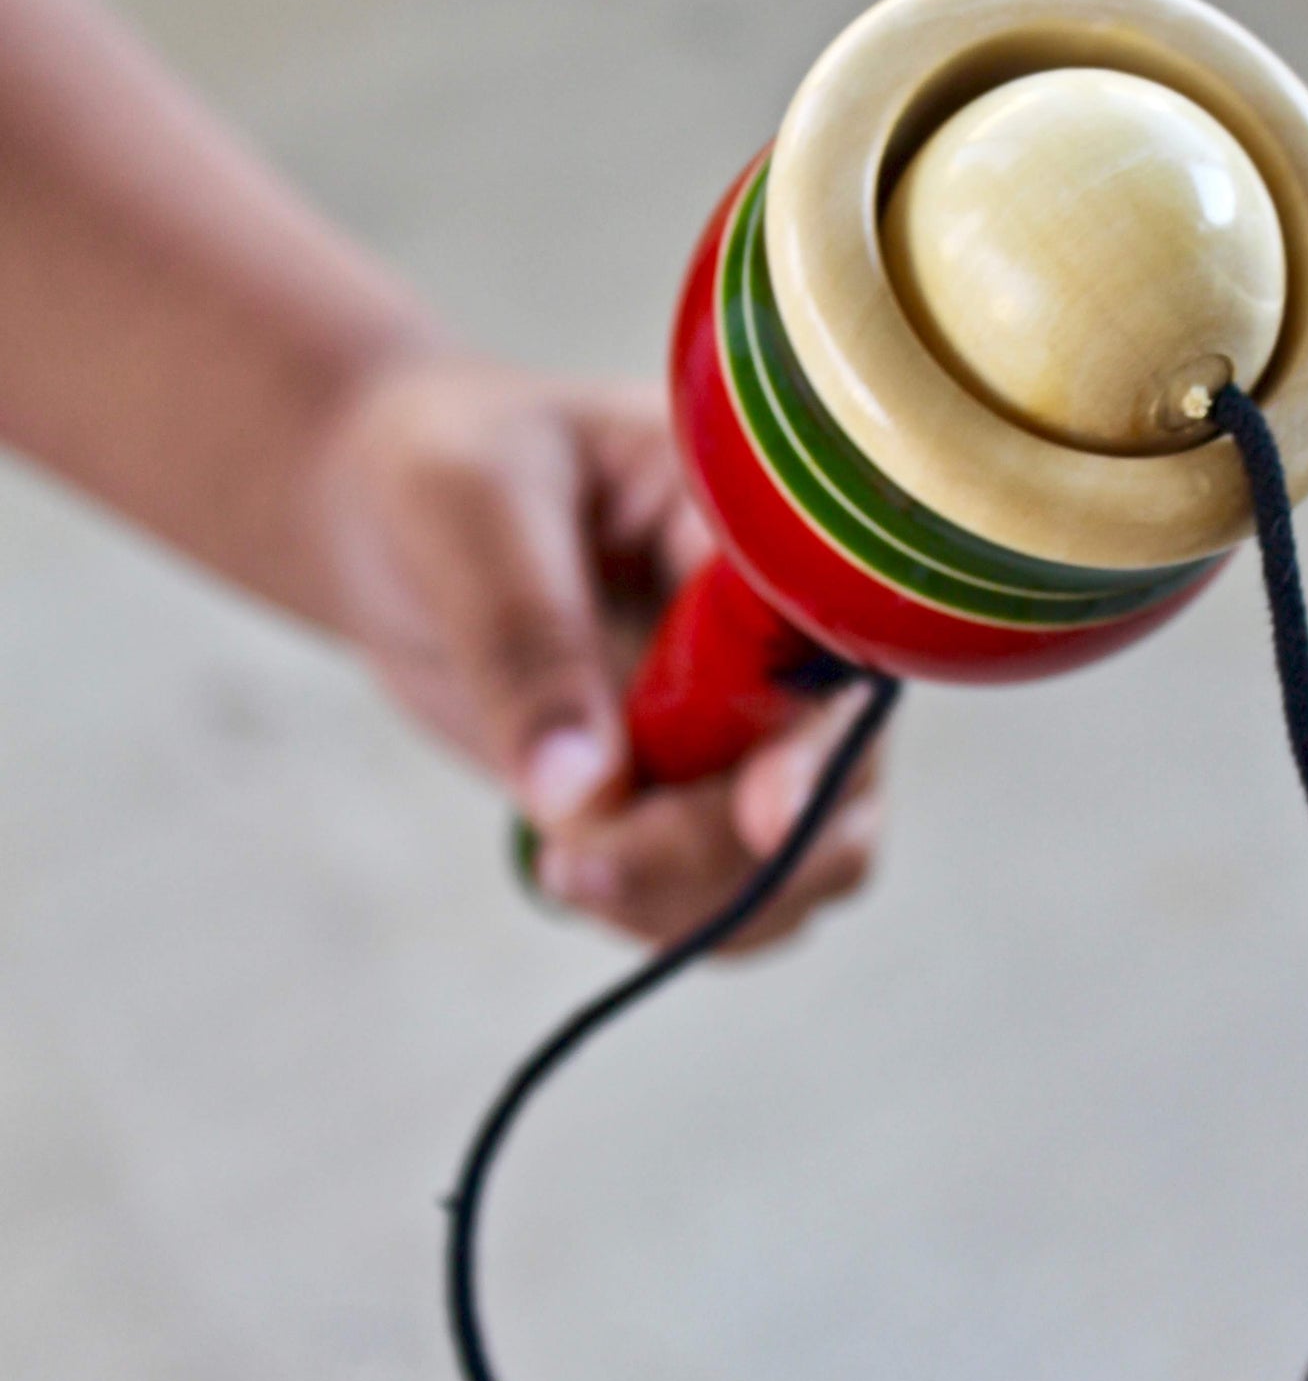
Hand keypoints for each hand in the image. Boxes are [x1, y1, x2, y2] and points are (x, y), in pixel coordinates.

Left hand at [316, 357, 883, 949]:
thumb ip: (525, 644)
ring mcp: (749, 724)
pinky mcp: (696, 792)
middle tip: (589, 861)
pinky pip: (732, 893)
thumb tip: (581, 796)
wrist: (389, 514)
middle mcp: (785, 637)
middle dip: (734, 855)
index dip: (819, 746)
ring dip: (696, 901)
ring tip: (561, 866)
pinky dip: (667, 913)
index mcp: (761, 530)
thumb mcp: (465, 515)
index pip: (832, 650)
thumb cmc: (441, 467)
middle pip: (844, 784)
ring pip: (804, 863)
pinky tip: (571, 870)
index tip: (762, 818)